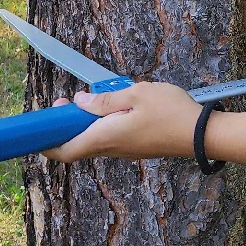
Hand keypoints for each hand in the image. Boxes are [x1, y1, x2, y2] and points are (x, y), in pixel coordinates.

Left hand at [41, 82, 203, 162]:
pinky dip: (102, 126)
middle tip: (69, 102)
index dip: (46, 142)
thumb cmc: (172, 112)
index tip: (43, 125)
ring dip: (86, 124)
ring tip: (95, 99)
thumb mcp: (137, 94)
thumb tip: (79, 102)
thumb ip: (104, 100)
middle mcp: (112, 149)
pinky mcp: (137, 148)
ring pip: (94, 141)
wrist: (203, 134)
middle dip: (66, 125)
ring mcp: (125, 151)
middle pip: (77, 145)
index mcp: (105, 137)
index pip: (65, 151)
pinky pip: (110, 140)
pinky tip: (116, 108)